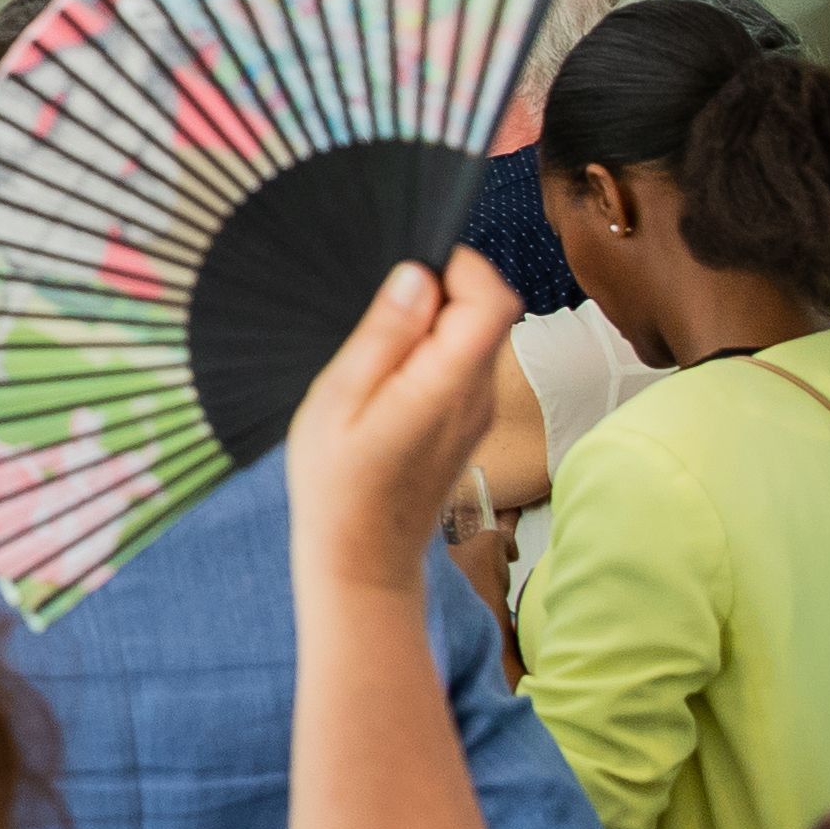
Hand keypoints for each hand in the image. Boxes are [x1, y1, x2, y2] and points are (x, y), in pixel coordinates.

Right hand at [288, 253, 522, 604]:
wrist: (363, 560)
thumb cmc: (337, 486)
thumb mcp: (339, 400)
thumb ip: (384, 336)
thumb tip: (418, 275)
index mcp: (446, 385)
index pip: (492, 299)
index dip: (460, 268)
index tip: (409, 272)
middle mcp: (479, 395)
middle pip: (489, 312)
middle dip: (442, 294)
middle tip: (381, 320)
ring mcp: (480, 411)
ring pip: (477, 337)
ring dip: (434, 327)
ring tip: (378, 358)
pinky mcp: (471, 423)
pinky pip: (465, 365)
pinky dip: (434, 355)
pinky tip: (388, 384)